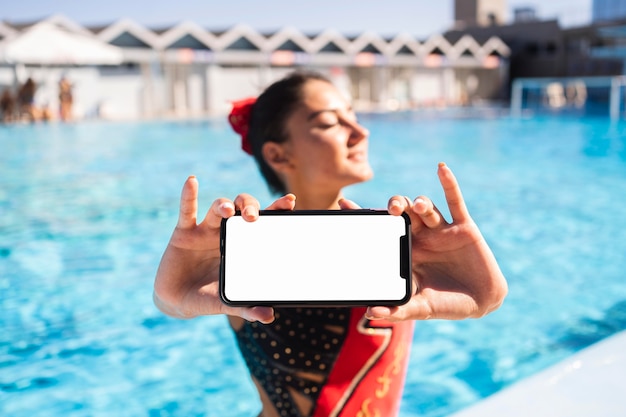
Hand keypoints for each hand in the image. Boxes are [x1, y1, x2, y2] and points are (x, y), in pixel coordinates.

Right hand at [153, 176, 295, 322]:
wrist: (178, 301)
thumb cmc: (209, 296)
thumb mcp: (227, 302)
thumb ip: (246, 307)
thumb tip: (268, 316)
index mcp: (244, 244)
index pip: (264, 221)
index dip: (276, 209)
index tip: (290, 201)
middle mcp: (228, 231)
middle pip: (242, 207)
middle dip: (249, 206)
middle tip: (252, 217)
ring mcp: (206, 230)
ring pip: (218, 208)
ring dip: (223, 205)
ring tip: (228, 210)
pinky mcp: (183, 232)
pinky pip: (186, 210)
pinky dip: (188, 195)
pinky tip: (191, 181)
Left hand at [340, 163, 507, 320]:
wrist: (481, 303)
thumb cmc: (446, 304)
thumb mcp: (420, 307)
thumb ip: (398, 310)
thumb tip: (369, 314)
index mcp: (404, 250)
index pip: (380, 228)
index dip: (362, 214)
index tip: (343, 202)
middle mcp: (420, 236)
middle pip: (401, 212)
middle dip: (394, 206)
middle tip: (389, 209)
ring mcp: (441, 230)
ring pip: (425, 207)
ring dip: (419, 202)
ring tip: (415, 206)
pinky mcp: (463, 227)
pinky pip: (455, 201)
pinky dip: (449, 183)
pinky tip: (441, 168)